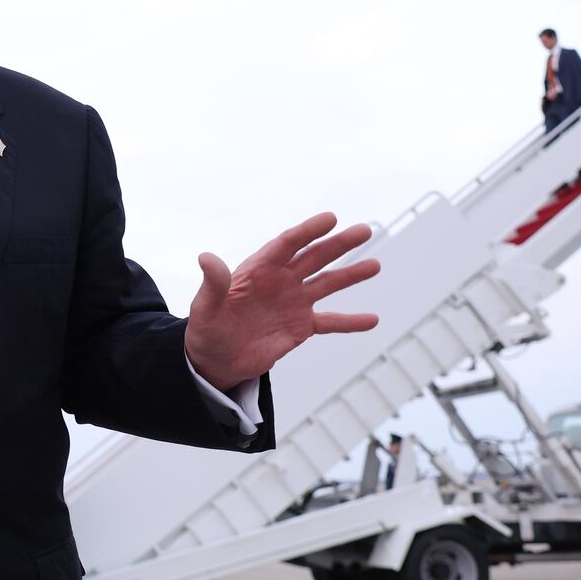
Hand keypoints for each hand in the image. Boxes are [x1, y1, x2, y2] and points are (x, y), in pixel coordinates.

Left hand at [185, 212, 380, 390]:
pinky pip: (330, 322)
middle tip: (364, 230)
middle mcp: (280, 281)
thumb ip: (213, 284)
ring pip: (327, 284)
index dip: (308, 231)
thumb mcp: (205, 309)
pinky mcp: (301, 326)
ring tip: (375, 265)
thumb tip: (206, 257)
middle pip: (313, 257)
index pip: (286, 245)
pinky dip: (350, 321)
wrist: (215, 361)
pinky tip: (372, 320)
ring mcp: (293, 302)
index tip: (330, 218)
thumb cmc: (206, 331)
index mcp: (258, 270)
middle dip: (338, 244)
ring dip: (351, 275)